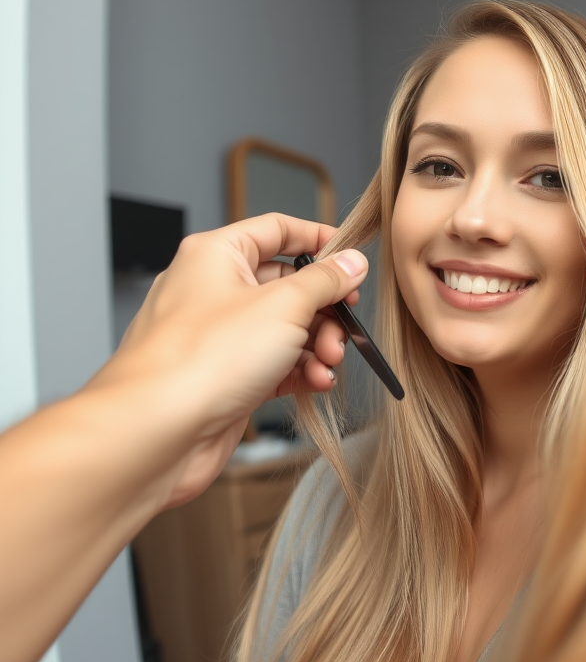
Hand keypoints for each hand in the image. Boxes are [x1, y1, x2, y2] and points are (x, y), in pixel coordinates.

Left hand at [89, 213, 367, 506]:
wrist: (156, 431)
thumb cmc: (200, 360)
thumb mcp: (283, 305)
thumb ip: (325, 280)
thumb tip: (351, 262)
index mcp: (216, 255)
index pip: (276, 230)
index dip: (318, 239)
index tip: (352, 257)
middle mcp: (213, 290)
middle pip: (287, 284)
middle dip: (325, 308)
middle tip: (346, 324)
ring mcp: (218, 336)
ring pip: (285, 328)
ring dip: (318, 344)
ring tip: (329, 362)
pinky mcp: (225, 376)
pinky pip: (274, 364)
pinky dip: (300, 371)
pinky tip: (315, 382)